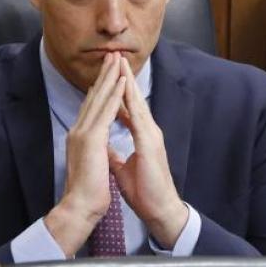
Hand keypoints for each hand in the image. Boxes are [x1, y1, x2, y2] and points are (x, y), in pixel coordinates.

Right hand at [44, 52, 126, 256]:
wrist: (80, 206)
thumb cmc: (87, 192)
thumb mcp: (92, 166)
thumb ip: (95, 153)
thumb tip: (100, 149)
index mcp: (80, 137)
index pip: (92, 108)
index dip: (100, 89)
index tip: (107, 74)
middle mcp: (79, 130)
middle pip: (93, 96)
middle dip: (104, 75)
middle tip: (111, 56)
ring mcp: (83, 132)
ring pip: (99, 98)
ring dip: (109, 77)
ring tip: (116, 59)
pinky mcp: (92, 138)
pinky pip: (105, 110)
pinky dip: (114, 94)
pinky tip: (121, 81)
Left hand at [109, 57, 187, 248]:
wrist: (159, 209)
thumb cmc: (144, 191)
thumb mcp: (123, 168)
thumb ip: (116, 155)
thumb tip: (106, 148)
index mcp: (142, 135)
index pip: (128, 106)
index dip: (118, 89)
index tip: (108, 73)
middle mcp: (148, 131)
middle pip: (133, 98)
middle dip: (123, 77)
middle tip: (114, 56)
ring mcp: (151, 135)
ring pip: (137, 102)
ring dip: (128, 82)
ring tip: (119, 63)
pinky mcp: (150, 144)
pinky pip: (139, 118)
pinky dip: (131, 102)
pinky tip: (124, 89)